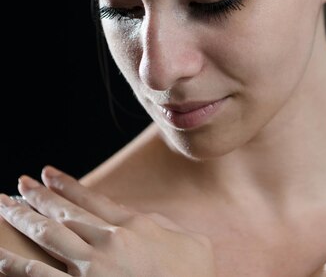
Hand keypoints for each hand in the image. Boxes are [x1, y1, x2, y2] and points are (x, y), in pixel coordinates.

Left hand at [0, 166, 215, 276]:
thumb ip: (166, 227)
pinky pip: (39, 276)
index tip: (47, 173)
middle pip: (65, 213)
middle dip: (39, 197)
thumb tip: (145, 219)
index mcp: (135, 225)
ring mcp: (92, 268)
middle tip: (18, 184)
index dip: (67, 184)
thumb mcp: (193, 243)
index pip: (93, 198)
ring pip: (48, 236)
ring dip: (22, 219)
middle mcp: (109, 240)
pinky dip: (14, 265)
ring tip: (3, 206)